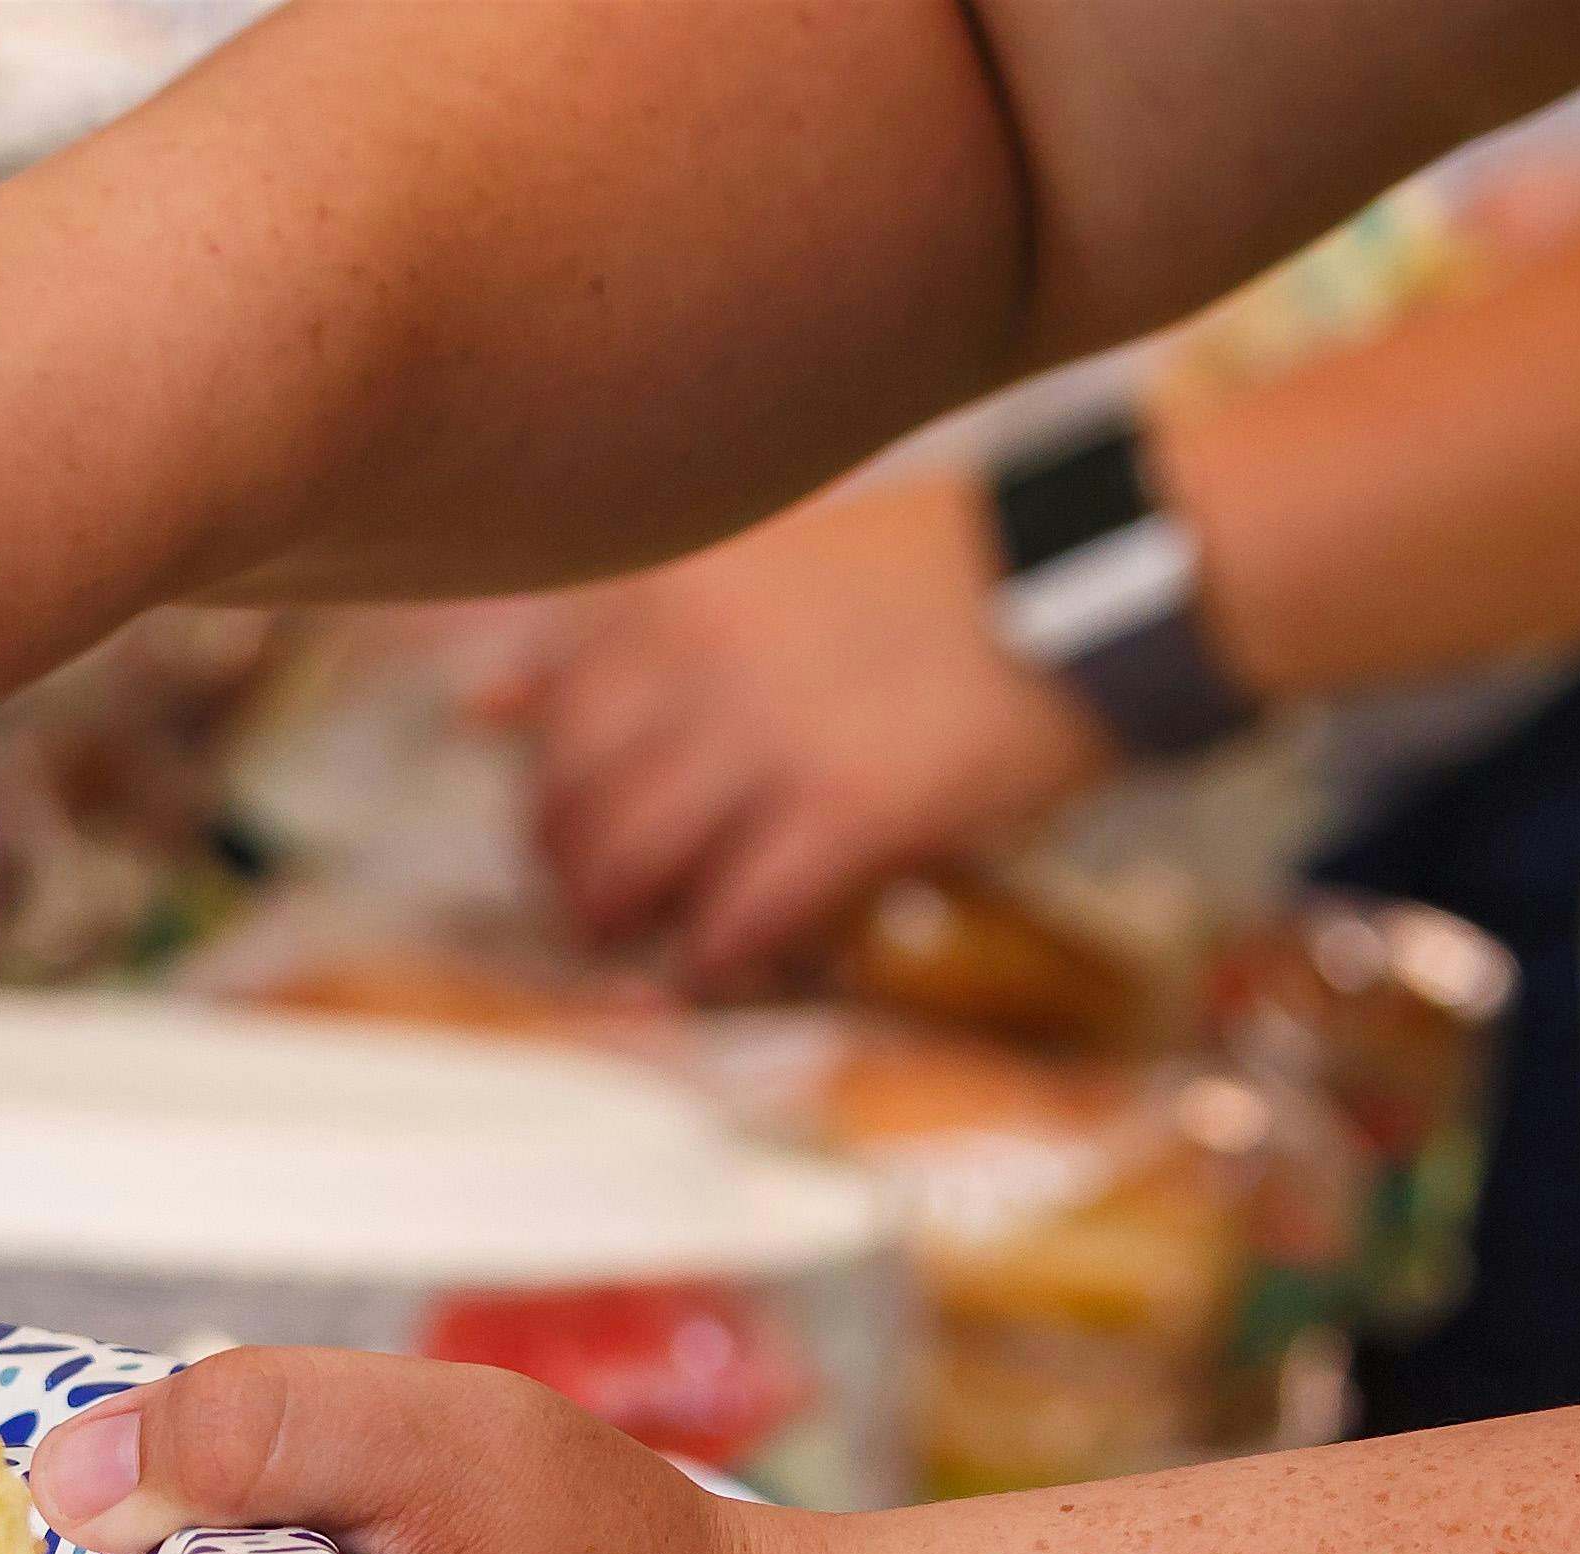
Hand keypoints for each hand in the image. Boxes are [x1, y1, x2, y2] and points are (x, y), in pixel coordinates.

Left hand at [485, 467, 1111, 988]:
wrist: (1100, 576)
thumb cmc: (941, 572)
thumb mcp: (764, 562)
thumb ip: (628, 635)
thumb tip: (479, 709)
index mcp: (669, 589)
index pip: (543, 723)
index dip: (553, 799)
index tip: (582, 829)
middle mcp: (692, 657)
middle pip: (564, 810)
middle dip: (572, 878)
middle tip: (607, 908)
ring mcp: (764, 736)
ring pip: (625, 873)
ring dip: (629, 930)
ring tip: (659, 944)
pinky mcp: (843, 812)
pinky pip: (730, 921)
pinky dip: (716, 962)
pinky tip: (734, 965)